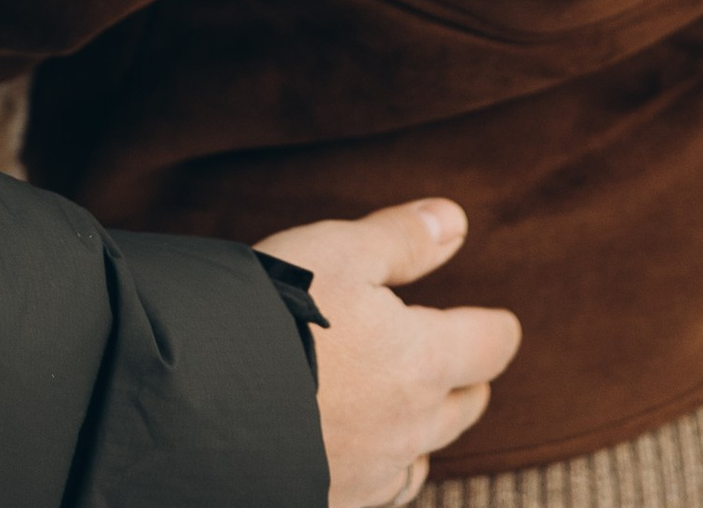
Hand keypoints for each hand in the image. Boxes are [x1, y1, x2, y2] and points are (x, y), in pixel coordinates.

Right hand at [257, 199, 519, 507]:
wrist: (202, 405)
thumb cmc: (275, 316)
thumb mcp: (338, 251)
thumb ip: (401, 240)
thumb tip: (455, 222)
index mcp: (423, 360)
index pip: (489, 346)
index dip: (497, 329)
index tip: (500, 323)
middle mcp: (409, 426)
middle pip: (464, 408)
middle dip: (467, 382)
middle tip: (464, 365)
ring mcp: (371, 474)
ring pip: (421, 458)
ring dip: (426, 433)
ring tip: (414, 412)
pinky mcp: (334, 502)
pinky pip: (379, 492)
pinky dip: (383, 471)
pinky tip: (367, 457)